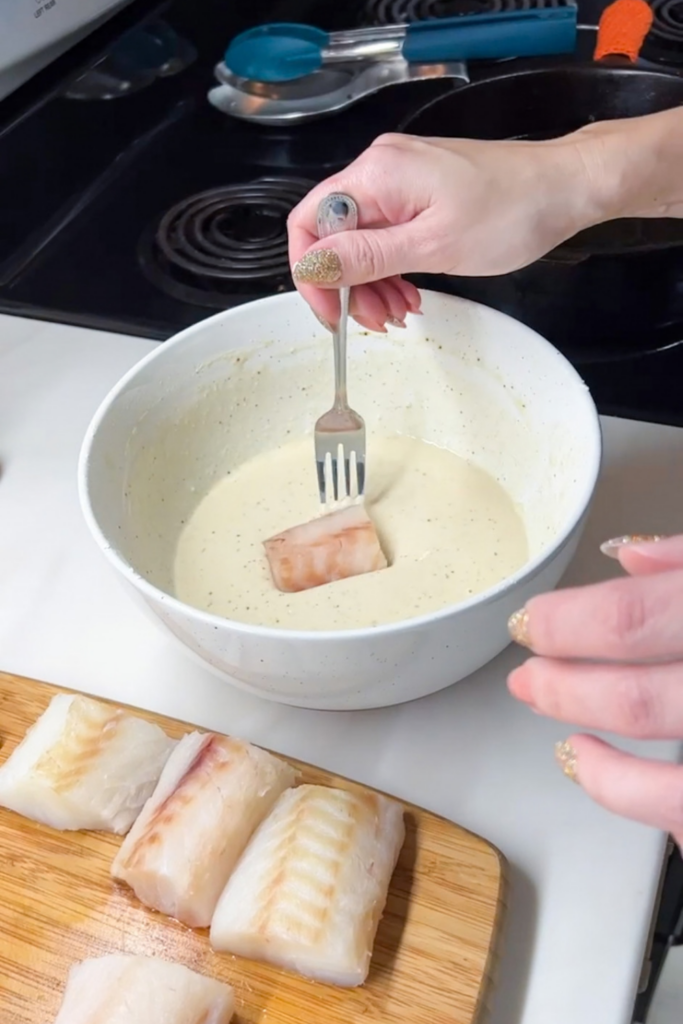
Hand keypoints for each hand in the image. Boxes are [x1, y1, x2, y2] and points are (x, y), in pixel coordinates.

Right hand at [287, 131, 600, 330]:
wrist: (564, 188)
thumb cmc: (512, 211)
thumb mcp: (433, 246)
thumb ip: (366, 257)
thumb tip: (311, 267)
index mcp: (376, 175)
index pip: (309, 224)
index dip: (312, 275)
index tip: (332, 316)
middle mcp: (380, 170)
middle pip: (333, 237)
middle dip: (349, 287)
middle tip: (377, 323)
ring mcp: (400, 181)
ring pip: (360, 242)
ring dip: (372, 285)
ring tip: (400, 313)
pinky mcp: (418, 194)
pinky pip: (386, 237)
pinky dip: (392, 270)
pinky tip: (410, 295)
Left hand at [507, 534, 682, 848]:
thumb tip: (627, 555)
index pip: (629, 620)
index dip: (564, 625)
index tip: (528, 623)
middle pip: (632, 695)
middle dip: (563, 683)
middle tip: (527, 674)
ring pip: (655, 753)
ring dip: (586, 734)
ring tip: (548, 716)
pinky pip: (678, 807)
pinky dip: (623, 788)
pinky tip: (587, 763)